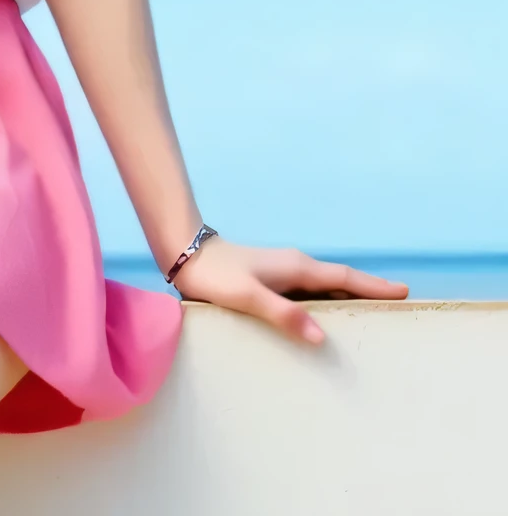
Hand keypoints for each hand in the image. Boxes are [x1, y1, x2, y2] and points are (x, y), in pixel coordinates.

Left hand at [169, 237, 407, 344]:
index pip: (345, 277)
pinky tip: (326, 321)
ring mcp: (284, 273)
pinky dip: (327, 304)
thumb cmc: (217, 276)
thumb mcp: (249, 297)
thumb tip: (321, 337)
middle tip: (399, 309)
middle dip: (370, 293)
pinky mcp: (273, 281)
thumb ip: (283, 315)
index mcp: (297, 268)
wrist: (187, 255)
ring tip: (371, 318)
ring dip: (349, 298)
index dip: (374, 286)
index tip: (404, 292)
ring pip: (326, 287)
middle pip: (342, 281)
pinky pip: (310, 294)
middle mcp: (296, 267)